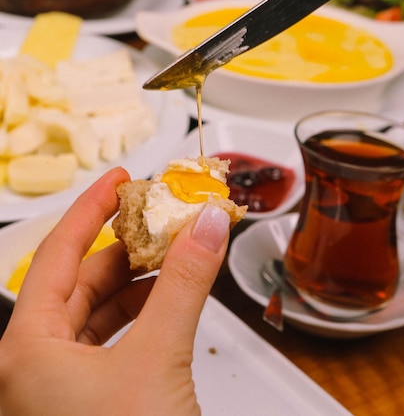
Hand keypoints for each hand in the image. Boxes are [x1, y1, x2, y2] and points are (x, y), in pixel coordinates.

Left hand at [0, 167, 229, 415]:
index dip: (91, 209)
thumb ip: (184, 284)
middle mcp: (32, 367)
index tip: (119, 180)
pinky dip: (138, 316)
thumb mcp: (159, 357)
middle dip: (125, 247)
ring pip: (94, 313)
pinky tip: (165, 301)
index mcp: (28, 350)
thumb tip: (205, 226)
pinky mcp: (83, 403)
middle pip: (79, 282)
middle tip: (159, 218)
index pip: (57, 253)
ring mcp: (55, 388)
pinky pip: (107, 341)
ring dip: (136, 282)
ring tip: (173, 255)